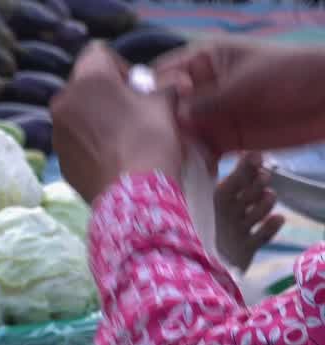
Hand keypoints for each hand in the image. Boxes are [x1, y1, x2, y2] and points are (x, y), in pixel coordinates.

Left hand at [51, 42, 182, 203]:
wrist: (132, 194)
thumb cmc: (149, 140)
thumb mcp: (164, 104)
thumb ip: (163, 86)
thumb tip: (172, 83)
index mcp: (87, 79)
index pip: (97, 53)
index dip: (119, 65)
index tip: (135, 86)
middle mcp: (63, 101)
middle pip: (84, 84)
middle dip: (106, 92)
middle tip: (131, 110)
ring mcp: (57, 132)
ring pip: (77, 113)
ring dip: (95, 117)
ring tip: (121, 135)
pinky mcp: (59, 158)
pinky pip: (74, 139)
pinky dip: (89, 141)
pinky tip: (111, 155)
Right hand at [155, 39, 324, 154]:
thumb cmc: (291, 73)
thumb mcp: (246, 82)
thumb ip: (210, 100)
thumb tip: (177, 118)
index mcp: (204, 62)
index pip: (166, 74)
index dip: (157, 91)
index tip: (159, 110)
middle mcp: (202, 89)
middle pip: (168, 110)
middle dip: (161, 128)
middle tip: (156, 148)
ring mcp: (213, 116)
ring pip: (182, 135)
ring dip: (176, 151)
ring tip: (169, 168)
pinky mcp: (226, 139)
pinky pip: (203, 154)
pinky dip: (197, 166)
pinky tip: (190, 178)